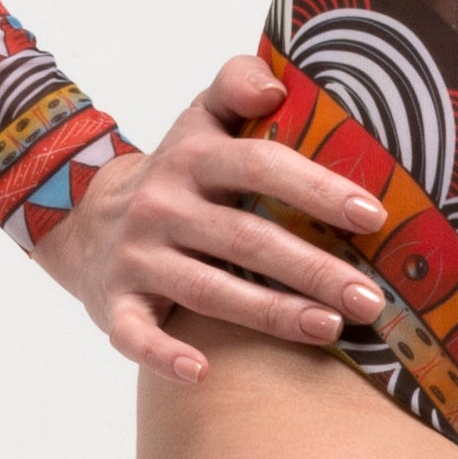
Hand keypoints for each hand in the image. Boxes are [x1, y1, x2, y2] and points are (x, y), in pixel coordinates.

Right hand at [37, 50, 387, 379]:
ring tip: (331, 328)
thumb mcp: (200, 118)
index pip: (261, 166)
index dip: (316, 190)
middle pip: (246, 238)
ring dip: (272, 313)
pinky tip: (202, 373)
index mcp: (193, 158)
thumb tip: (275, 87)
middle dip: (312, 268)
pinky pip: (136, 334)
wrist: (84, 218)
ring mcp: (138, 258)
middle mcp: (163, 206)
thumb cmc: (176, 172)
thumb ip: (237, 85)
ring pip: (209, 289)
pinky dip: (164, 355)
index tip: (372, 216)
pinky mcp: (116, 305)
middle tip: (370, 297)